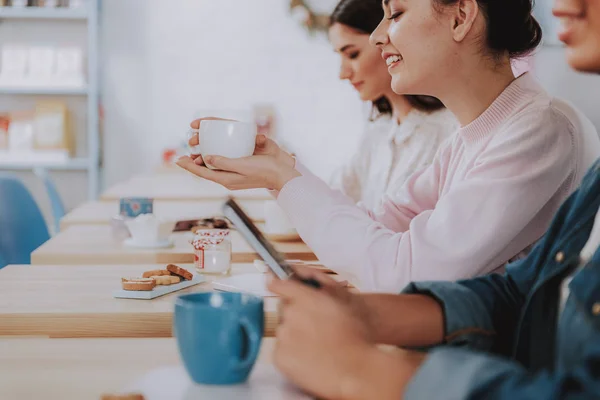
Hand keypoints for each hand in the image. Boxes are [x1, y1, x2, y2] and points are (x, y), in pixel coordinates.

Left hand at [176, 118, 299, 190]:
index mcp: (227, 179)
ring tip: (196, 146)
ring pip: (215, 163)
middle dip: (195, 159)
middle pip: (207, 168)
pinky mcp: (243, 163)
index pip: (203, 173)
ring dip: (204, 155)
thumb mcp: (242, 166)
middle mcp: (229, 175)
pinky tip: (216, 145)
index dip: (189, 166)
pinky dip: (218, 152)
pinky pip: (226, 158)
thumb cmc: (263, 170)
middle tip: (187, 148)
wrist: (281, 172)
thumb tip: (206, 158)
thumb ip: (224, 163)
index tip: (178, 159)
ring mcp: (236, 169)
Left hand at [268, 271, 423, 399]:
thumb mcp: (340, 303)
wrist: (356, 370)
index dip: (274, 280)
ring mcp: (283, 336)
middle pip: (284, 309)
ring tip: (317, 346)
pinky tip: (310, 357)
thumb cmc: (355, 338)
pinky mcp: (279, 356)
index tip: (270, 278)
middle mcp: (291, 314)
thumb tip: (302, 283)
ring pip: (283, 330)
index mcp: (306, 298)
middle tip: (313, 327)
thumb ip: (317, 291)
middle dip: (294, 314)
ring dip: (294, 334)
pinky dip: (292, 353)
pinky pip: (281, 350)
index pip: (280, 284)